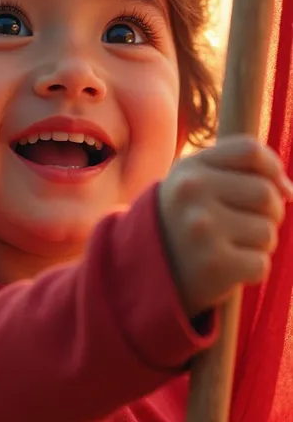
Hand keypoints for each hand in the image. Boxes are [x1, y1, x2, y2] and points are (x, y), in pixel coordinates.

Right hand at [158, 135, 292, 316]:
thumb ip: (239, 172)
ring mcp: (202, 228)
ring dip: (260, 244)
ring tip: (233, 247)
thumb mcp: (195, 183)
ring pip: (267, 231)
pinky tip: (229, 269)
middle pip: (266, 193)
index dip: (273, 168)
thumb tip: (289, 189)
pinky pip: (261, 264)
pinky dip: (252, 270)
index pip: (250, 150)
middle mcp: (193, 192)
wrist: (144, 270)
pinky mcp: (214, 265)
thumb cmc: (184, 221)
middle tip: (250, 224)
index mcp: (190, 168)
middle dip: (271, 212)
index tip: (277, 186)